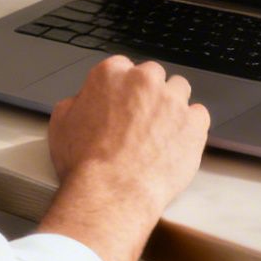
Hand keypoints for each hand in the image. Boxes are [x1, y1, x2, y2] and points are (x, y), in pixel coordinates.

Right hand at [37, 56, 210, 260]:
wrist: (111, 192)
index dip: (122, 89)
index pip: (123, 68)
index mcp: (111, 74)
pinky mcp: (194, 122)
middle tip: (140, 121)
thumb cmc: (85, 163)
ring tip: (161, 133)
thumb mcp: (61, 124)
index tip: (122, 104)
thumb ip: (77, 103)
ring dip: (171, 106)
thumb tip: (84, 102)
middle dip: (148, 94)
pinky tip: (177, 143)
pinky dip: (191, 127)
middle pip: (153, 76)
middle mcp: (144, 80)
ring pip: (179, 90)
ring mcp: (173, 100)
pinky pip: (199, 115)